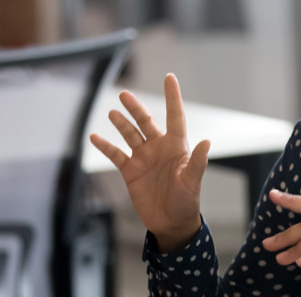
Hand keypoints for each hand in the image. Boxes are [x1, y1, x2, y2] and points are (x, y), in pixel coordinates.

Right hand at [90, 73, 209, 251]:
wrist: (171, 223)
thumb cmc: (187, 201)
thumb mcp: (192, 182)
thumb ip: (197, 162)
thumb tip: (206, 142)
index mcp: (176, 146)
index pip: (175, 116)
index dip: (172, 96)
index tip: (169, 77)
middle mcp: (158, 147)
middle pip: (146, 121)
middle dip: (135, 108)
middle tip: (124, 95)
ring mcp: (143, 157)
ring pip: (129, 134)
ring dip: (121, 123)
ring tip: (112, 112)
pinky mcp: (130, 171)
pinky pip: (115, 154)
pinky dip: (105, 145)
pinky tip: (94, 137)